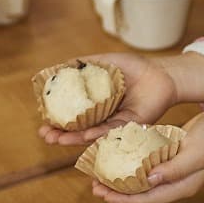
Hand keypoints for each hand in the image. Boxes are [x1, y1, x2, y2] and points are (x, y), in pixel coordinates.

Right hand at [39, 53, 179, 145]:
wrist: (162, 74)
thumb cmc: (134, 67)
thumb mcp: (104, 62)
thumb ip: (82, 65)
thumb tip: (56, 68)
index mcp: (94, 104)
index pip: (71, 115)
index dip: (55, 119)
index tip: (41, 121)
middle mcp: (102, 117)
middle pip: (77, 129)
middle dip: (59, 134)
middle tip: (44, 135)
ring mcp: (114, 123)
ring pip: (91, 133)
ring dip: (73, 138)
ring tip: (56, 140)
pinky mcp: (129, 127)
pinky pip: (111, 131)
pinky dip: (97, 133)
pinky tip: (84, 135)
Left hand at [95, 111, 203, 202]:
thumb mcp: (196, 153)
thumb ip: (174, 169)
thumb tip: (149, 181)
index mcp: (180, 187)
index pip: (147, 199)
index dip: (124, 199)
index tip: (104, 194)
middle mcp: (173, 183)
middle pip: (140, 193)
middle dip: (117, 192)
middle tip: (94, 186)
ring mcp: (171, 172)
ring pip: (141, 180)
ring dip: (120, 179)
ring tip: (100, 175)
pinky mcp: (168, 159)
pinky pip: (145, 166)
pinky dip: (130, 164)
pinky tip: (117, 158)